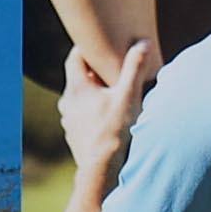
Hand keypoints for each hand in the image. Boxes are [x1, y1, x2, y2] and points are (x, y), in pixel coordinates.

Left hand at [60, 42, 154, 185]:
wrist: (102, 168)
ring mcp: (68, 120)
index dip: (85, 48)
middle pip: (78, 78)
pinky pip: (82, 115)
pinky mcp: (73, 134)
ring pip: (80, 98)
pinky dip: (93, 110)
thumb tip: (143, 43)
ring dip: (94, 93)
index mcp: (76, 88)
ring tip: (112, 92)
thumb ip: (135, 68)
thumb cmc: (115, 130)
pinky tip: (108, 116)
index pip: (74, 58)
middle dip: (94, 72)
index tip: (97, 43)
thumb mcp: (129, 96)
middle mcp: (67, 102)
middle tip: (112, 66)